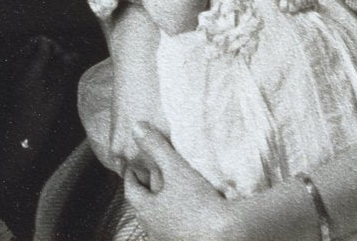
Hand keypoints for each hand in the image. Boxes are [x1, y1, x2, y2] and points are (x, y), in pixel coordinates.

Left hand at [124, 122, 232, 240]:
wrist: (225, 235)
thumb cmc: (196, 204)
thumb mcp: (176, 170)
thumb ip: (156, 148)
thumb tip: (136, 126)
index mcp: (147, 211)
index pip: (131, 191)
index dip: (130, 176)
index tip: (132, 166)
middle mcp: (154, 227)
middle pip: (144, 205)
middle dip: (146, 188)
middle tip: (149, 172)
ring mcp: (169, 237)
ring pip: (159, 216)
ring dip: (162, 201)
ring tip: (169, 188)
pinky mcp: (185, 239)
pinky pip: (174, 223)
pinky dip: (175, 212)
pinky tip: (186, 206)